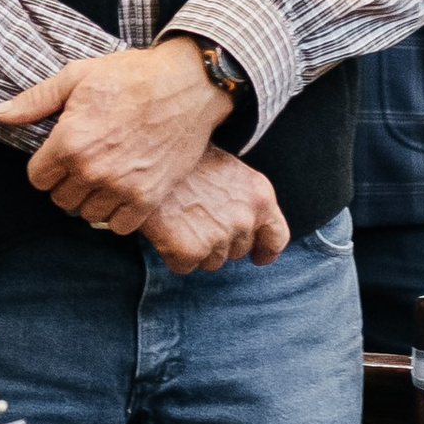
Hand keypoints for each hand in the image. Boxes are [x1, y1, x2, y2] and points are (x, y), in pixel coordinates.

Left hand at [0, 38, 226, 237]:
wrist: (188, 84)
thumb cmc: (131, 76)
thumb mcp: (77, 76)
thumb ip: (35, 101)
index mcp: (70, 142)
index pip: (37, 179)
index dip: (46, 165)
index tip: (61, 153)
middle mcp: (93, 171)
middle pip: (61, 199)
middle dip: (67, 182)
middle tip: (85, 161)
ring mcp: (122, 188)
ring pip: (88, 214)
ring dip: (92, 199)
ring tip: (105, 174)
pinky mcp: (149, 198)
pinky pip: (119, 226)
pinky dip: (118, 213)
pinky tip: (122, 190)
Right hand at [140, 146, 289, 275]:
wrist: (146, 156)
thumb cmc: (184, 158)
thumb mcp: (226, 167)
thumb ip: (243, 196)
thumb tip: (247, 221)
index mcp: (259, 196)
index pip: (277, 237)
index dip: (266, 249)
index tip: (259, 257)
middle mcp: (245, 220)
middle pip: (238, 250)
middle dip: (220, 242)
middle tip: (196, 218)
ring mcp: (218, 238)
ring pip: (212, 261)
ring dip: (197, 248)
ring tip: (178, 219)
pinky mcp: (189, 251)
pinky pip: (184, 266)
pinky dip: (172, 254)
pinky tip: (163, 229)